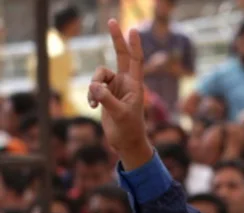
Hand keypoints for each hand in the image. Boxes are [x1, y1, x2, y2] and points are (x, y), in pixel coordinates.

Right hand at [87, 21, 153, 167]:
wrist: (126, 142)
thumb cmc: (128, 130)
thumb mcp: (119, 115)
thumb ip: (106, 99)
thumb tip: (93, 87)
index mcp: (135, 86)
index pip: (135, 61)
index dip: (133, 45)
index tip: (132, 30)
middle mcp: (126, 83)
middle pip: (120, 56)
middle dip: (116, 40)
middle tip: (112, 21)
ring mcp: (115, 87)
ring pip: (98, 75)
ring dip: (93, 86)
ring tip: (96, 103)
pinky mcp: (106, 94)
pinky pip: (93, 87)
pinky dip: (91, 96)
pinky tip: (94, 107)